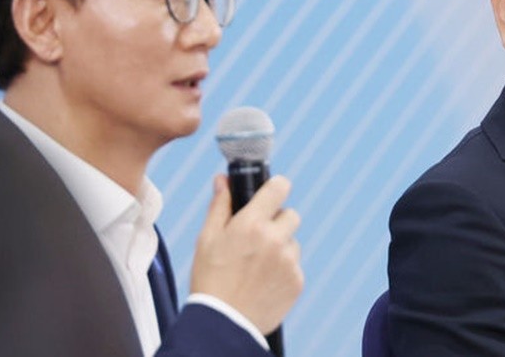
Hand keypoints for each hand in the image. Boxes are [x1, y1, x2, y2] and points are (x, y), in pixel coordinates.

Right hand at [190, 174, 302, 333]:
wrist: (223, 324)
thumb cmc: (211, 280)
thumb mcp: (207, 239)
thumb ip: (220, 206)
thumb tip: (223, 181)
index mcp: (252, 224)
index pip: (280, 187)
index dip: (276, 187)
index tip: (272, 193)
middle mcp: (275, 239)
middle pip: (291, 215)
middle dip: (277, 222)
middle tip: (258, 238)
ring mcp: (289, 261)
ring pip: (292, 243)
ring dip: (280, 248)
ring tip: (256, 267)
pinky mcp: (297, 281)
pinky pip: (294, 266)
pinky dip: (283, 271)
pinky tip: (264, 282)